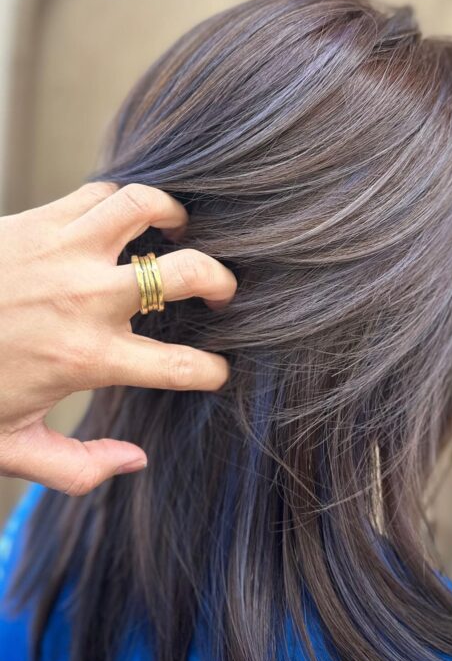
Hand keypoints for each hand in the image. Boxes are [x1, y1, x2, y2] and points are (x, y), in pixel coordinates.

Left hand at [0, 181, 236, 494]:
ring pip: (146, 208)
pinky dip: (126, 200)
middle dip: (220, 280)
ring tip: (180, 231)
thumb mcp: (11, 448)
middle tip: (222, 290)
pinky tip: (127, 219)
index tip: (216, 370)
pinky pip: (101, 193)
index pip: (179, 366)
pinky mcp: (39, 222)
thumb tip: (137, 458)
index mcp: (86, 359)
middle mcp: (85, 300)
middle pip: (185, 273)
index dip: (212, 371)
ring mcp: (64, 253)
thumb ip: (78, 467)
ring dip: (175, 217)